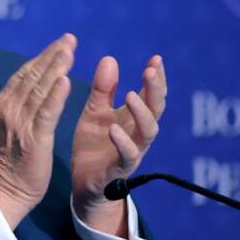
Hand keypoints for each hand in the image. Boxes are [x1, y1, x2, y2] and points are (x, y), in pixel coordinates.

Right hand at [0, 34, 75, 228]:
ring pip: (40, 90)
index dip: (44, 56)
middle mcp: (9, 109)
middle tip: (70, 38)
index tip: (62, 42)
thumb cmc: (13, 160)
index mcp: (5, 104)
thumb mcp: (13, 125)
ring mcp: (20, 123)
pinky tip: (66, 81)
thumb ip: (21, 104)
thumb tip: (34, 84)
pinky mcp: (34, 139)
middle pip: (33, 76)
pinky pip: (46, 113)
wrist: (5, 190)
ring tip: (69, 50)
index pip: (26, 74)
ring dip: (55, 68)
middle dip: (52, 55)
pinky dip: (56, 96)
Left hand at [71, 55, 165, 235]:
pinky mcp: (118, 168)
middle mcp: (138, 133)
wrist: (83, 181)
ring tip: (132, 95)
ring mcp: (132, 151)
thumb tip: (110, 58)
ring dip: (142, 113)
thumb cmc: (94, 143)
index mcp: (133, 118)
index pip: (151, 94)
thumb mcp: (95, 111)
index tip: (156, 59)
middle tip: (151, 71)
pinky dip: (122, 141)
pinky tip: (113, 128)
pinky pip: (127, 156)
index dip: (156, 78)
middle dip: (156, 90)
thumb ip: (103, 88)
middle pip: (156, 109)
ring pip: (148, 132)